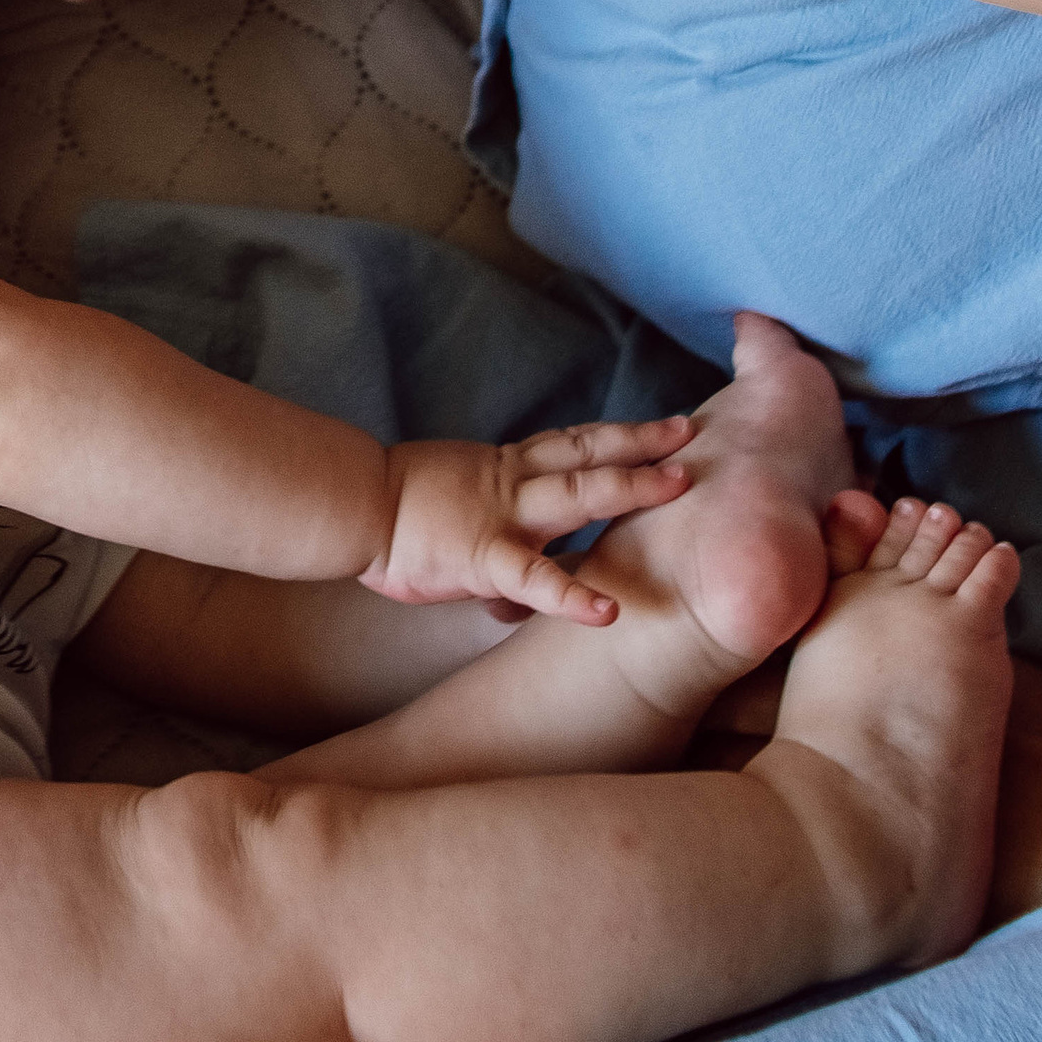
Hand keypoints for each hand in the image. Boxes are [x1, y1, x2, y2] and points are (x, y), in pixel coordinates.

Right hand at [362, 418, 696, 624]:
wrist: (353, 506)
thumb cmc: (394, 512)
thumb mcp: (451, 510)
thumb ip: (492, 544)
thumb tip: (512, 596)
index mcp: (504, 469)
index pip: (570, 447)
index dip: (616, 437)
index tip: (660, 429)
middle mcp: (513, 483)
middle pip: (587, 454)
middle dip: (641, 445)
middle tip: (688, 434)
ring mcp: (504, 517)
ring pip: (577, 493)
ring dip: (630, 486)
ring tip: (677, 484)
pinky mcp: (486, 557)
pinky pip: (536, 579)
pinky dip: (573, 596)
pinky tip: (608, 612)